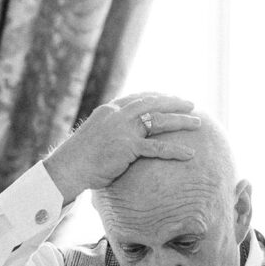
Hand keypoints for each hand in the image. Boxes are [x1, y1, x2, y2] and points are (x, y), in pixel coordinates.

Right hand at [43, 92, 200, 201]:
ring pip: (158, 121)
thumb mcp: (92, 136)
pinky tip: (189, 154)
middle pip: (152, 104)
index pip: (137, 98)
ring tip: (197, 122)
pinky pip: (157, 148)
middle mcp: (117, 115)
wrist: (66, 168)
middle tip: (190, 103)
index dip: (155, 97)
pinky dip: (175, 151)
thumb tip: (117, 140)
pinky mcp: (127, 147)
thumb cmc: (77, 158)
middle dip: (173, 102)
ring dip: (180, 120)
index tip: (168, 98)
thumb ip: (107, 132)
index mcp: (108, 110)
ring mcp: (123, 130)